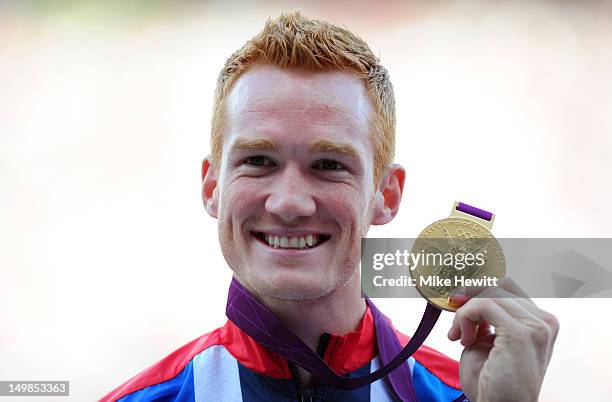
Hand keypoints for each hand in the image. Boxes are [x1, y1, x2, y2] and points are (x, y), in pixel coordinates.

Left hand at [447, 278, 558, 401]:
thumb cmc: (493, 381)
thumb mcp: (488, 340)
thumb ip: (485, 317)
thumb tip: (466, 294)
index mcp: (540, 322)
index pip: (507, 287)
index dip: (478, 290)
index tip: (458, 302)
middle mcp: (544, 322)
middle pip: (499, 285)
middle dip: (470, 297)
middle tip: (454, 315)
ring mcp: (536, 327)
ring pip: (489, 293)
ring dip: (465, 311)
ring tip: (461, 335)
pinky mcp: (521, 333)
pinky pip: (483, 305)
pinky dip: (464, 317)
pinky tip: (463, 338)